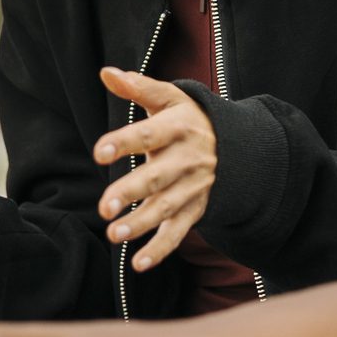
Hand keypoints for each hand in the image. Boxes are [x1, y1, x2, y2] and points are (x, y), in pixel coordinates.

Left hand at [92, 68, 216, 272]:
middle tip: (104, 207)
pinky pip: (179, 233)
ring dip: (142, 224)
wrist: (236, 147)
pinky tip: (138, 263)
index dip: (125, 142)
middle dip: (132, 192)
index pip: (150, 135)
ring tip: (114, 234)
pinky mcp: (195, 210)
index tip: (99, 152)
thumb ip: (138, 87)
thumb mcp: (170, 99)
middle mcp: (187, 159)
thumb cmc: (189, 118)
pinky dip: (160, 250)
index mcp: (179, 128)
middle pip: (158, 177)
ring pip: (166, 208)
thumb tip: (106, 73)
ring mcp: (193, 187)